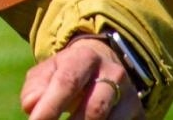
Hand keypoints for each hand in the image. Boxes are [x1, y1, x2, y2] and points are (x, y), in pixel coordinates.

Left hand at [21, 36, 140, 119]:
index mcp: (86, 58)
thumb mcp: (48, 73)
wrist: (105, 66)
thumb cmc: (67, 73)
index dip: (50, 107)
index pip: (67, 83)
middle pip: (94, 110)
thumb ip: (35, 89)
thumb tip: (32, 107)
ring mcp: (131, 95)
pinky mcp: (140, 114)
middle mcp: (114, 74)